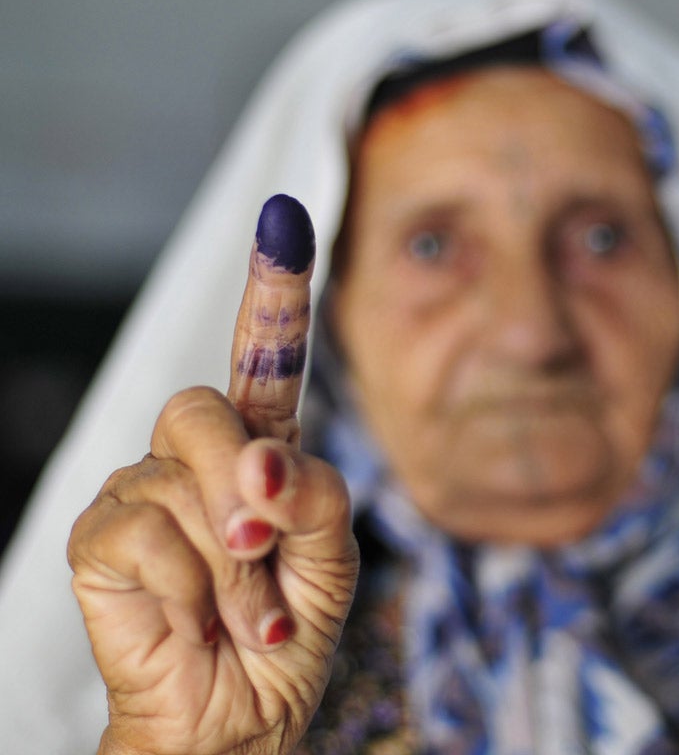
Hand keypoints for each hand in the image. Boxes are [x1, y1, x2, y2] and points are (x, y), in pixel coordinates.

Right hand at [68, 195, 358, 754]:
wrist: (244, 713)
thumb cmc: (288, 625)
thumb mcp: (332, 552)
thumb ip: (315, 491)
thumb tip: (262, 463)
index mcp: (262, 447)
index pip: (265, 357)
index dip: (274, 290)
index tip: (285, 218)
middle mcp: (199, 456)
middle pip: (207, 406)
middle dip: (244, 478)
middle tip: (264, 541)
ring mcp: (142, 491)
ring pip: (182, 476)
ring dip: (232, 557)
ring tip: (242, 605)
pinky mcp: (101, 539)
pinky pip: (146, 531)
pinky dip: (194, 586)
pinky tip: (199, 618)